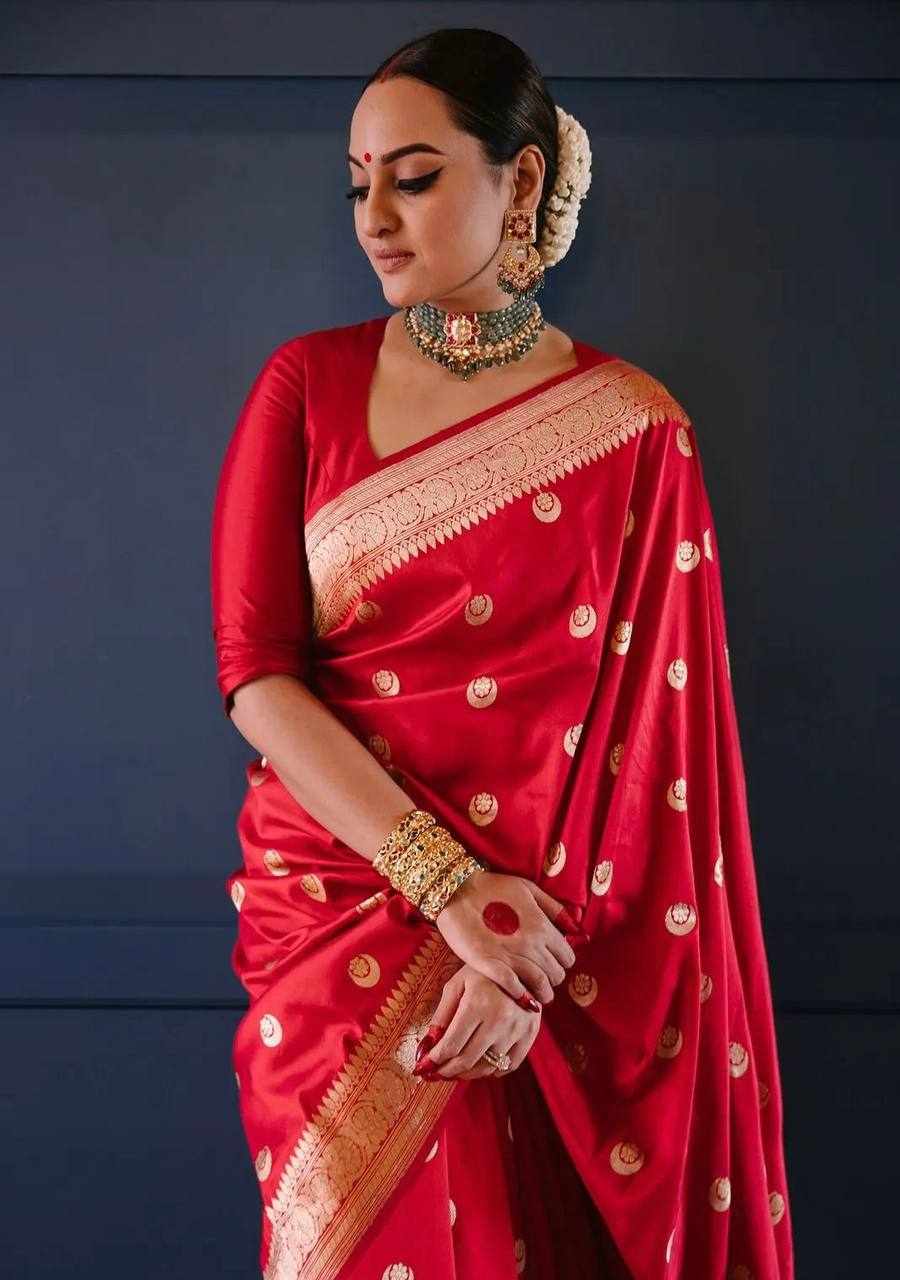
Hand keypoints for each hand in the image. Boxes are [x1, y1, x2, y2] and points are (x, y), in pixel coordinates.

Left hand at [412, 962, 540, 1080]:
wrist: (520, 961)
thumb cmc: (482, 972)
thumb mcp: (457, 985)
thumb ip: (441, 1015)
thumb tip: (426, 1046)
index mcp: (477, 1004)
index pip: (451, 1045)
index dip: (434, 1061)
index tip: (423, 1067)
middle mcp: (499, 1019)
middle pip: (467, 1060)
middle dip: (446, 1071)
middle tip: (434, 1073)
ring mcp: (517, 1028)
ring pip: (487, 1067)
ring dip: (466, 1074)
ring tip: (453, 1071)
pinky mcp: (530, 1034)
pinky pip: (509, 1065)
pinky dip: (492, 1071)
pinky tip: (479, 1066)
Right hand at [432, 868, 584, 1007]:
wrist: (456, 890)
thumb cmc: (492, 887)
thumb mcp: (528, 888)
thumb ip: (553, 908)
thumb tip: (574, 928)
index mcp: (542, 925)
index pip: (567, 956)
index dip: (563, 961)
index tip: (555, 962)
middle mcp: (531, 943)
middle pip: (556, 974)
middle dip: (554, 977)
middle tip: (545, 977)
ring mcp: (511, 956)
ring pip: (541, 985)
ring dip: (543, 993)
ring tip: (540, 995)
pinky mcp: (490, 966)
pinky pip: (515, 989)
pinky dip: (523, 997)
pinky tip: (523, 998)